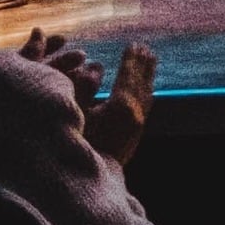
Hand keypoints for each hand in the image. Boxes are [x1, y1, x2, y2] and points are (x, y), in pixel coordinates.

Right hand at [41, 36, 155, 165]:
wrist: (88, 180)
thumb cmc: (75, 144)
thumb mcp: (74, 113)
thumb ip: (83, 87)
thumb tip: (95, 65)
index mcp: (122, 106)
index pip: (129, 75)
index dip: (131, 59)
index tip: (134, 44)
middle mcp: (135, 114)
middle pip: (142, 82)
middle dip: (142, 64)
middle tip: (144, 48)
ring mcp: (138, 126)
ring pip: (146, 94)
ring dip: (147, 76)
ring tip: (150, 61)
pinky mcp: (135, 137)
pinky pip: (146, 106)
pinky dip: (146, 92)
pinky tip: (146, 90)